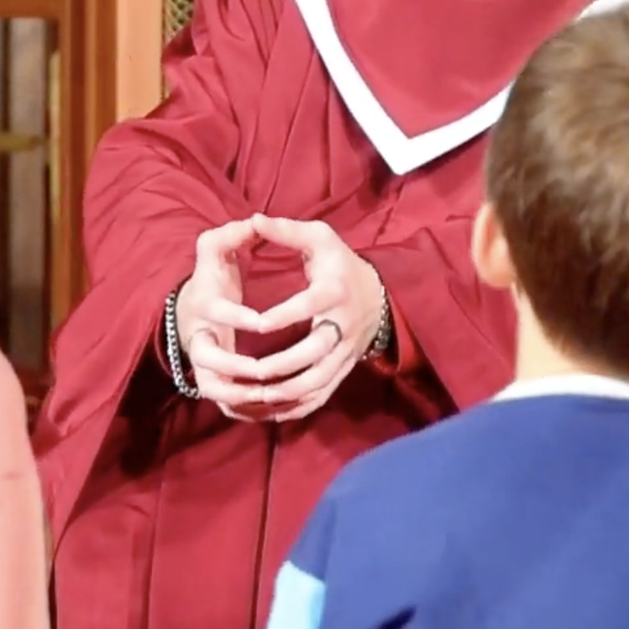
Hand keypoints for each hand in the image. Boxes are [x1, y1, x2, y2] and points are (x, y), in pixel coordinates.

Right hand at [175, 220, 317, 421]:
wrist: (194, 309)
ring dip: (243, 398)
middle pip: (206, 364)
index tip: (263, 320)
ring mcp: (204, 366)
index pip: (215, 314)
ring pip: (217, 392)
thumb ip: (232, 235)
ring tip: (274, 396)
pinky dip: (248, 412)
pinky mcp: (214, 383)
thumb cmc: (212, 277)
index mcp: (202, 305)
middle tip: (265, 371)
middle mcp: (198, 340)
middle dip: (235, 368)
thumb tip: (254, 221)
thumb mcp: (216, 250)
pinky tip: (275, 410)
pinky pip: (228, 406)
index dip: (237, 317)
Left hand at [239, 215, 386, 422]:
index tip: (257, 322)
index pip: (309, 306)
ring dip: (287, 392)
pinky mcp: (343, 370)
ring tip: (256, 394)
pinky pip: (321, 396)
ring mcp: (345, 352)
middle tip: (251, 369)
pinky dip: (296, 407)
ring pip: (318, 381)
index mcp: (334, 289)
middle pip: (315, 352)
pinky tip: (270, 409)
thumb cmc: (338, 263)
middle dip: (282, 364)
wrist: (377, 295)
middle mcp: (343, 324)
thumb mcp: (319, 238)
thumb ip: (286, 230)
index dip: (283, 315)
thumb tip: (254, 220)